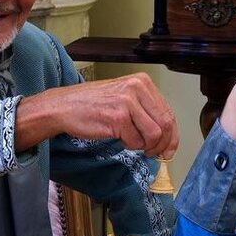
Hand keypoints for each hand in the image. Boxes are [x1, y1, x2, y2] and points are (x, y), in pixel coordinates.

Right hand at [15, 73, 178, 157]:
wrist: (64, 107)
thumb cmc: (93, 104)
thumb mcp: (124, 97)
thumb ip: (146, 110)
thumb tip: (166, 135)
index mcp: (142, 82)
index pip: (168, 112)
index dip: (172, 135)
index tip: (169, 149)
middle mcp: (137, 88)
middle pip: (165, 124)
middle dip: (162, 144)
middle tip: (154, 154)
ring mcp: (128, 102)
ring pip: (153, 134)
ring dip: (145, 146)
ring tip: (132, 144)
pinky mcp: (118, 118)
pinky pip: (135, 141)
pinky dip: (129, 145)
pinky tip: (119, 139)